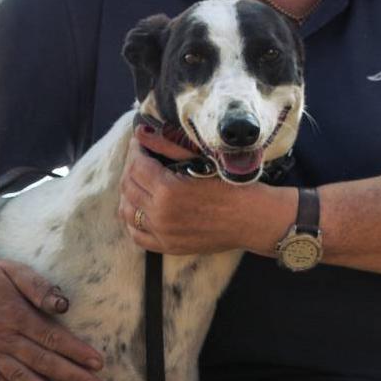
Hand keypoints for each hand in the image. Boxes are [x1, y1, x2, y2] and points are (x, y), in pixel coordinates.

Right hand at [0, 256, 105, 380]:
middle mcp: (3, 337)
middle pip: (42, 360)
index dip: (76, 351)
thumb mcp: (13, 270)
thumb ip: (38, 286)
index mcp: (16, 314)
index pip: (52, 336)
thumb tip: (64, 305)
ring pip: (21, 377)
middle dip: (71, 376)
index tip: (98, 363)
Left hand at [119, 147, 287, 256]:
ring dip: (129, 194)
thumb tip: (140, 134)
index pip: (136, 165)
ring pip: (127, 211)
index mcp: (168, 189)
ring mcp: (163, 233)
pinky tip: (141, 209)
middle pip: (128, 186)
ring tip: (141, 182)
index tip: (141, 144)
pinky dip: (133, 221)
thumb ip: (167, 146)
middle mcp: (161, 214)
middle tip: (141, 160)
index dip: (136, 151)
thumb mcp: (200, 160)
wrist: (253, 218)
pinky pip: (137, 235)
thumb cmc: (232, 186)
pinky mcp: (168, 246)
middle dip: (131, 168)